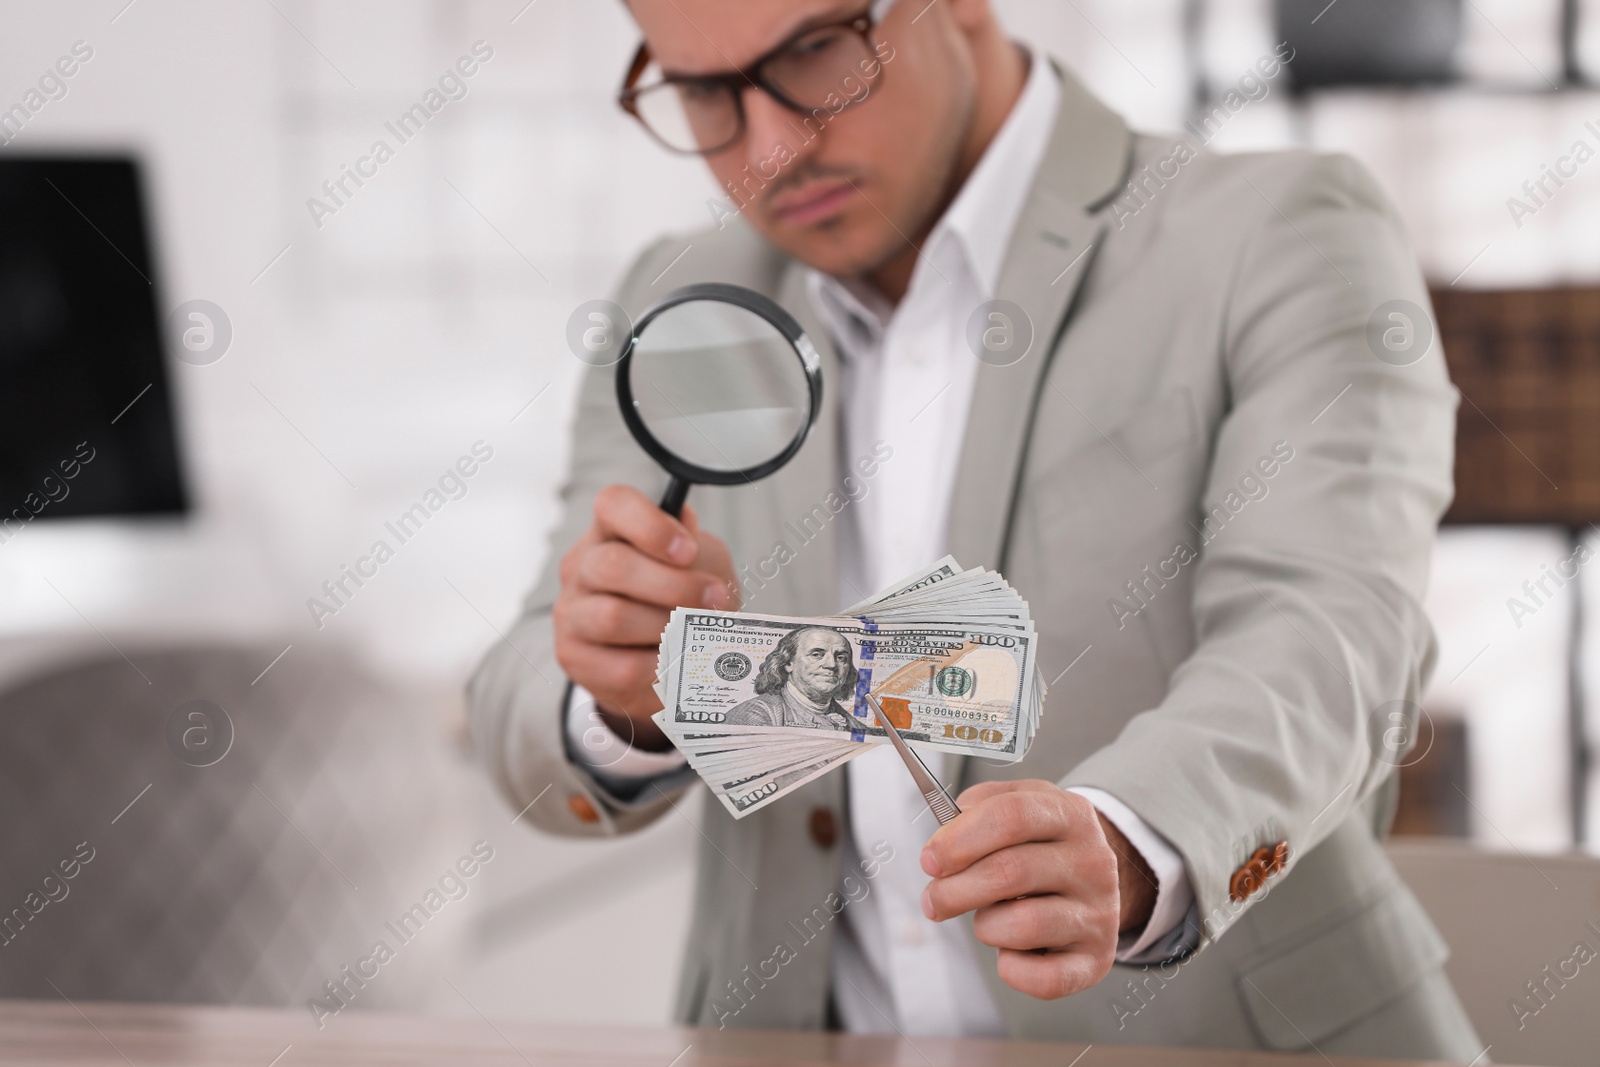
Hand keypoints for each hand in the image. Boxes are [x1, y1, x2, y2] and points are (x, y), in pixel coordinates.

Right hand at [553, 484, 738, 747]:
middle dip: (673, 585)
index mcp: (611, 531)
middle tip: (714, 599)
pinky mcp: (574, 657)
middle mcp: (581, 566)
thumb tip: (683, 520)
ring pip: (612, 617)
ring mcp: (571, 612)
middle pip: (612, 565)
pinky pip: (621, 665)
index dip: (650, 524)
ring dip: (666, 627)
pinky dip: (660, 665)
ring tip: (694, 634)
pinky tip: (676, 661)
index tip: (687, 550)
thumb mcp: (702, 565)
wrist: (670, 660)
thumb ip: (695, 545)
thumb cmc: (683, 600)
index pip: (613, 504)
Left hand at [919, 780, 1157, 999]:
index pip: (1011, 816)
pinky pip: (1045, 978)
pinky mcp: (1097, 959)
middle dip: (955, 890)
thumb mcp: (1017, 804)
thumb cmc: (1041, 845)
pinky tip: (1009, 952)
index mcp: (1070, 815)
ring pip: (1024, 925)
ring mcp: (1099, 913)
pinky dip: (1013, 969)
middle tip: (933, 899)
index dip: (959, 839)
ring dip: (986, 926)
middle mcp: (1092, 862)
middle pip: (1010, 871)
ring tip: (988, 919)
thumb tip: (943, 844)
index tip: (930, 860)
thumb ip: (976, 810)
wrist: (1092, 881)